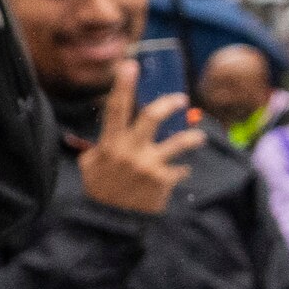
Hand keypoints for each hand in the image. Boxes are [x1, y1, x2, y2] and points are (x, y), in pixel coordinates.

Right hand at [75, 68, 207, 216]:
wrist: (110, 222)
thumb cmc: (99, 191)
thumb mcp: (90, 167)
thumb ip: (97, 149)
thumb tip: (102, 136)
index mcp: (109, 145)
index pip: (116, 109)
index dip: (123, 86)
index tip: (131, 65)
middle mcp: (129, 151)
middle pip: (152, 117)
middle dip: (169, 103)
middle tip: (181, 100)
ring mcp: (148, 166)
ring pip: (179, 142)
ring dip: (192, 137)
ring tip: (198, 136)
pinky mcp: (163, 181)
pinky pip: (180, 169)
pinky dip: (181, 170)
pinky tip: (179, 173)